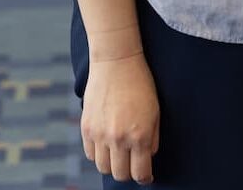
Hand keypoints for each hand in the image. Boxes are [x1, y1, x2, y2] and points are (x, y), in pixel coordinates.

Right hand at [81, 53, 160, 183]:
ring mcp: (100, 135)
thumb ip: (153, 139)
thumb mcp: (156, 112)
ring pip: (103, 167)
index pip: (140, 173)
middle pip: (120, 174)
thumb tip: (148, 158)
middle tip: (133, 165)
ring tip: (120, 154)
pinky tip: (107, 144)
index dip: (145, 178)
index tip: (147, 176)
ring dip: (112, 165)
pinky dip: (98, 154)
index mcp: (140, 136)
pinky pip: (90, 154)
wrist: (117, 63)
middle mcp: (118, 139)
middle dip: (129, 173)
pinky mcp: (86, 128)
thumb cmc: (142, 85)